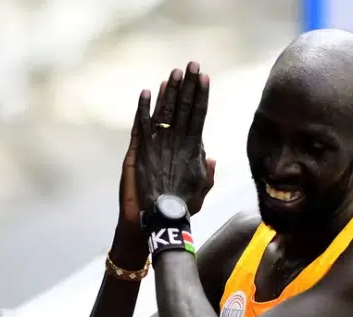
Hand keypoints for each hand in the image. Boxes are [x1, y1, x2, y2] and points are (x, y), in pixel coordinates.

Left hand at [134, 61, 213, 218]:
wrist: (162, 214)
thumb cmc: (184, 204)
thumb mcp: (202, 188)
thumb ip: (207, 172)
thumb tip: (210, 157)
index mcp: (194, 148)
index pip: (199, 114)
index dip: (202, 95)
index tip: (205, 77)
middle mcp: (177, 141)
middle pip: (184, 107)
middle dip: (188, 84)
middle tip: (191, 65)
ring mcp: (159, 144)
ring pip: (165, 111)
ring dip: (169, 90)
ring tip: (173, 73)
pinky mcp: (142, 150)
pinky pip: (143, 124)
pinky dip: (143, 108)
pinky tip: (146, 92)